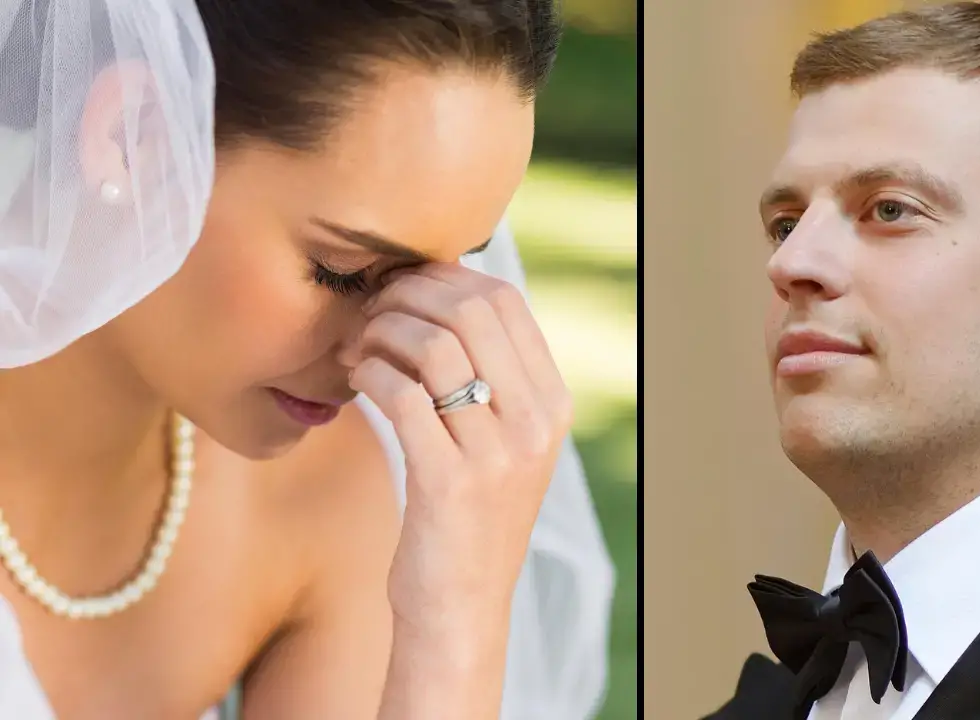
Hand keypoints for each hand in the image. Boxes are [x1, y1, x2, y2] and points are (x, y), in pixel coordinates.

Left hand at [349, 262, 572, 630]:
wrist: (460, 607)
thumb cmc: (468, 516)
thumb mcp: (503, 444)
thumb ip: (492, 377)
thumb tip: (444, 292)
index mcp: (553, 405)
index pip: (507, 302)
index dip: (447, 278)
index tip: (404, 287)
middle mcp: (535, 424)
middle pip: (472, 311)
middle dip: (409, 295)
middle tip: (371, 309)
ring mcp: (497, 454)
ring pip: (435, 346)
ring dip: (382, 331)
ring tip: (357, 345)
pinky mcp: (449, 482)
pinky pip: (402, 395)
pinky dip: (369, 371)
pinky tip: (353, 377)